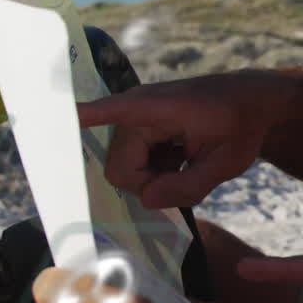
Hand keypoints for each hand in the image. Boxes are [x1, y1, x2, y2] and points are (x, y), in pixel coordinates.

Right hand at [76, 70, 295, 207]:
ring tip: (188, 161)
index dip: (82, 117)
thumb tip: (146, 200)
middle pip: (120, 170)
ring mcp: (134, 118)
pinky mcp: (137, 128)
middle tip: (187, 177)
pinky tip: (181, 157)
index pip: (110, 110)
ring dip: (155, 176)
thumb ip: (189, 186)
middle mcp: (136, 110)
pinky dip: (155, 168)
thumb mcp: (227, 163)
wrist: (252, 101)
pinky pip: (133, 162)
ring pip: (125, 170)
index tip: (51, 115)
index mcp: (157, 108)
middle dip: (149, 183)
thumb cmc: (243, 126)